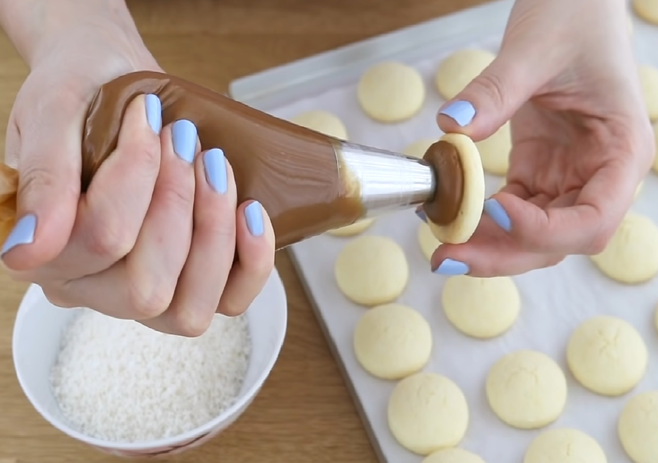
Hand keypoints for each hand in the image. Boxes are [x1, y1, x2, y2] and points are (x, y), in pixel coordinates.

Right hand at [1, 7, 274, 334]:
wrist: (113, 81)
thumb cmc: (82, 94)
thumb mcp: (52, 114)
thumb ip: (44, 179)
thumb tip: (27, 251)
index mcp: (46, 251)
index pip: (101, 239)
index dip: (137, 175)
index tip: (147, 118)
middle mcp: (90, 285)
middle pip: (147, 289)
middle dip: (180, 205)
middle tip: (184, 141)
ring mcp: (143, 289)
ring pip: (190, 308)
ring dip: (216, 231)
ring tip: (214, 165)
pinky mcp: (190, 281)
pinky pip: (230, 300)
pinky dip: (252, 260)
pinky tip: (251, 209)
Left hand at [432, 0, 653, 276]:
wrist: (572, 5)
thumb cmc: (574, 17)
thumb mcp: (536, 48)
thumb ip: (496, 90)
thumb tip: (453, 125)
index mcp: (620, 150)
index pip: (593, 218)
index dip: (546, 230)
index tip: (495, 210)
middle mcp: (598, 174)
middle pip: (558, 240)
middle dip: (505, 254)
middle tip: (448, 257)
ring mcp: (567, 177)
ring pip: (533, 234)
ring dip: (489, 245)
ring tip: (441, 246)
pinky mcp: (538, 171)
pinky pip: (511, 210)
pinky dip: (481, 220)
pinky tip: (448, 215)